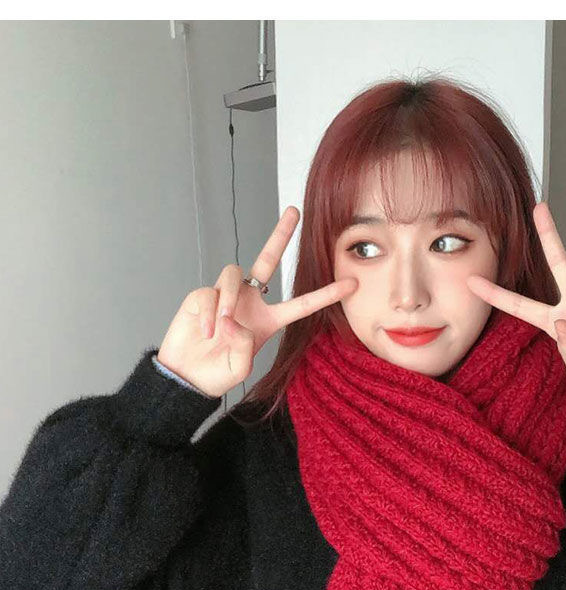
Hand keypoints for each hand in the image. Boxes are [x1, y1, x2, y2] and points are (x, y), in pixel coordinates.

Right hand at [158, 206, 357, 397]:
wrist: (187, 376)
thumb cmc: (217, 373)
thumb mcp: (240, 368)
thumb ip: (245, 346)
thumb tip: (234, 320)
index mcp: (268, 320)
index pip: (302, 304)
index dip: (326, 295)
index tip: (351, 284)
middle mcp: (250, 301)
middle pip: (267, 260)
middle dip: (280, 234)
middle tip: (295, 211)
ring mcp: (226, 296)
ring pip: (233, 275)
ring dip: (229, 300)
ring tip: (222, 328)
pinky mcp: (202, 296)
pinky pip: (209, 294)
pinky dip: (208, 314)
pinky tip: (206, 332)